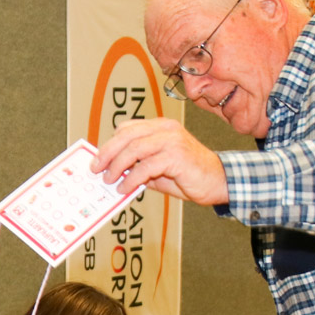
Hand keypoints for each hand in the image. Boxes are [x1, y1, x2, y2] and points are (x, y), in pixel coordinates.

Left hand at [90, 118, 229, 205]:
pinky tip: (126, 188)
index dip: (110, 143)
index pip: (128, 128)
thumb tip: (114, 173)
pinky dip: (132, 178)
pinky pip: (147, 166)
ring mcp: (172, 140)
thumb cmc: (189, 175)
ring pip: (134, 148)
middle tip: (96, 169)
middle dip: (107, 153)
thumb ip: (138, 166)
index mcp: (161, 127)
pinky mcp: (177, 156)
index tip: (98, 159)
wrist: (218, 182)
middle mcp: (166, 129)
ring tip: (109, 180)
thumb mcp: (158, 169)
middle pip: (127, 135)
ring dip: (117, 166)